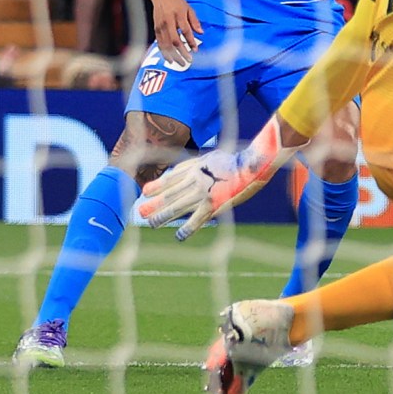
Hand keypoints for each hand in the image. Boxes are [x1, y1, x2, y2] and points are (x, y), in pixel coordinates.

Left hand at [139, 123, 288, 239]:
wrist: (251, 165)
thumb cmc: (237, 161)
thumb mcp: (213, 157)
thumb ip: (199, 165)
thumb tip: (187, 170)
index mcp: (195, 168)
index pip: (171, 178)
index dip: (157, 186)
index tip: (145, 192)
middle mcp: (194, 180)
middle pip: (170, 194)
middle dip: (155, 203)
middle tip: (141, 212)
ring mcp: (202, 192)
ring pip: (177, 206)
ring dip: (163, 216)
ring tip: (152, 223)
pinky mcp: (213, 204)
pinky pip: (197, 219)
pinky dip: (188, 228)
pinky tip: (179, 236)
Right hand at [152, 0, 201, 68]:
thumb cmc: (176, 2)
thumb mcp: (189, 9)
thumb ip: (195, 21)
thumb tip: (201, 33)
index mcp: (178, 15)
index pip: (185, 31)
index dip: (191, 42)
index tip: (195, 50)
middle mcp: (168, 21)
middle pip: (174, 41)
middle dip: (181, 52)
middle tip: (188, 60)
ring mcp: (160, 26)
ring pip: (166, 44)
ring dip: (173, 55)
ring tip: (179, 63)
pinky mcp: (155, 28)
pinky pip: (159, 42)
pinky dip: (164, 51)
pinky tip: (169, 58)